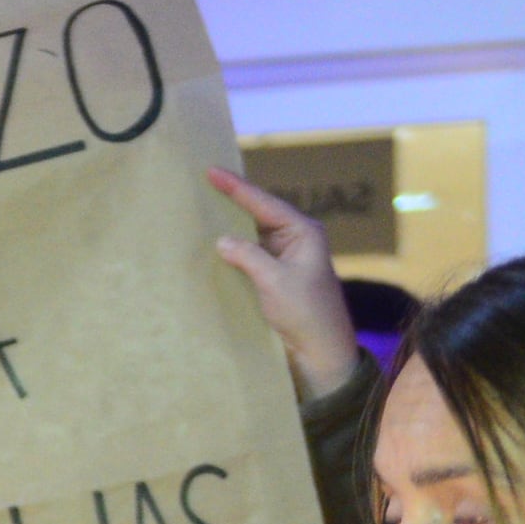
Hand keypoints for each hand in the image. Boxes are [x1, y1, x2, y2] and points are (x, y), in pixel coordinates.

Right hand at [202, 169, 363, 405]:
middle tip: (206, 181)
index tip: (213, 171)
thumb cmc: (307, 314)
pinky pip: (250, 256)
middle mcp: (294, 240)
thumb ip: (249, 256)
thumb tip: (222, 240)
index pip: (264, 203)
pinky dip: (233, 250)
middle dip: (233, 200)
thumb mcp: (276, 281)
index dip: (237, 187)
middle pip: (258, 213)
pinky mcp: (275, 277)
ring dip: (230, 226)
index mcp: (303, 232)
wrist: (320, 352)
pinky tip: (214, 245)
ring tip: (204, 209)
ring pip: (252, 235)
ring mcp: (285, 258)